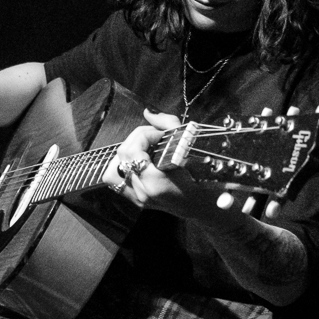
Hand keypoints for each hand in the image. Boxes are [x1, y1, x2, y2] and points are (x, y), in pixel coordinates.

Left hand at [105, 106, 295, 222]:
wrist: (206, 205)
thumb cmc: (204, 176)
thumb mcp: (191, 146)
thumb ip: (168, 125)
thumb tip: (148, 113)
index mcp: (156, 183)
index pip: (132, 150)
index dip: (144, 134)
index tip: (160, 133)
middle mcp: (143, 193)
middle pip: (122, 157)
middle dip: (135, 139)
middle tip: (153, 137)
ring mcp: (138, 199)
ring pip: (112, 173)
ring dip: (124, 156)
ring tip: (143, 150)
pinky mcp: (137, 202)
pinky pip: (118, 182)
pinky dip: (124, 167)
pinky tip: (140, 162)